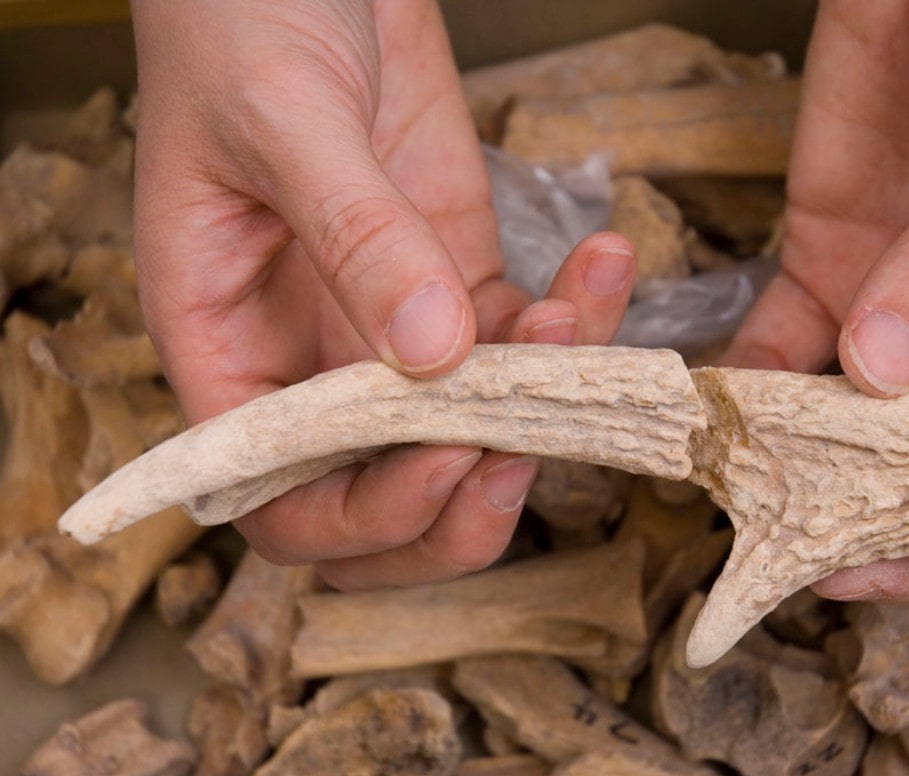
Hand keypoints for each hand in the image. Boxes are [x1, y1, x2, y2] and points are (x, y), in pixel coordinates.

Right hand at [131, 0, 634, 586]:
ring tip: (578, 311)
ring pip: (473, 428)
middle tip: (527, 448)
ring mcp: (392, 325)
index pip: (281, 496)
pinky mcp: (460, 276)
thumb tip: (432, 357)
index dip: (363, 512)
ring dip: (543, 400)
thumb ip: (356, 237)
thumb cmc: (240, 20)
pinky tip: (601, 261)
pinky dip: (575, 321)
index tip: (445, 459)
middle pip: (383, 498)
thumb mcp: (284, 121)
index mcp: (227, 346)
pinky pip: (524, 339)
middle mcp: (308, 357)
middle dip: (464, 500)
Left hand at [724, 0, 908, 597]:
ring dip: (803, 468)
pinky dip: (747, 389)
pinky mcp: (826, 264)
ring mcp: (899, 307)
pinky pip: (781, 351)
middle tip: (815, 548)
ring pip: (854, 428)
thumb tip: (885, 377)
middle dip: (888, 522)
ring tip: (750, 498)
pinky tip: (713, 415)